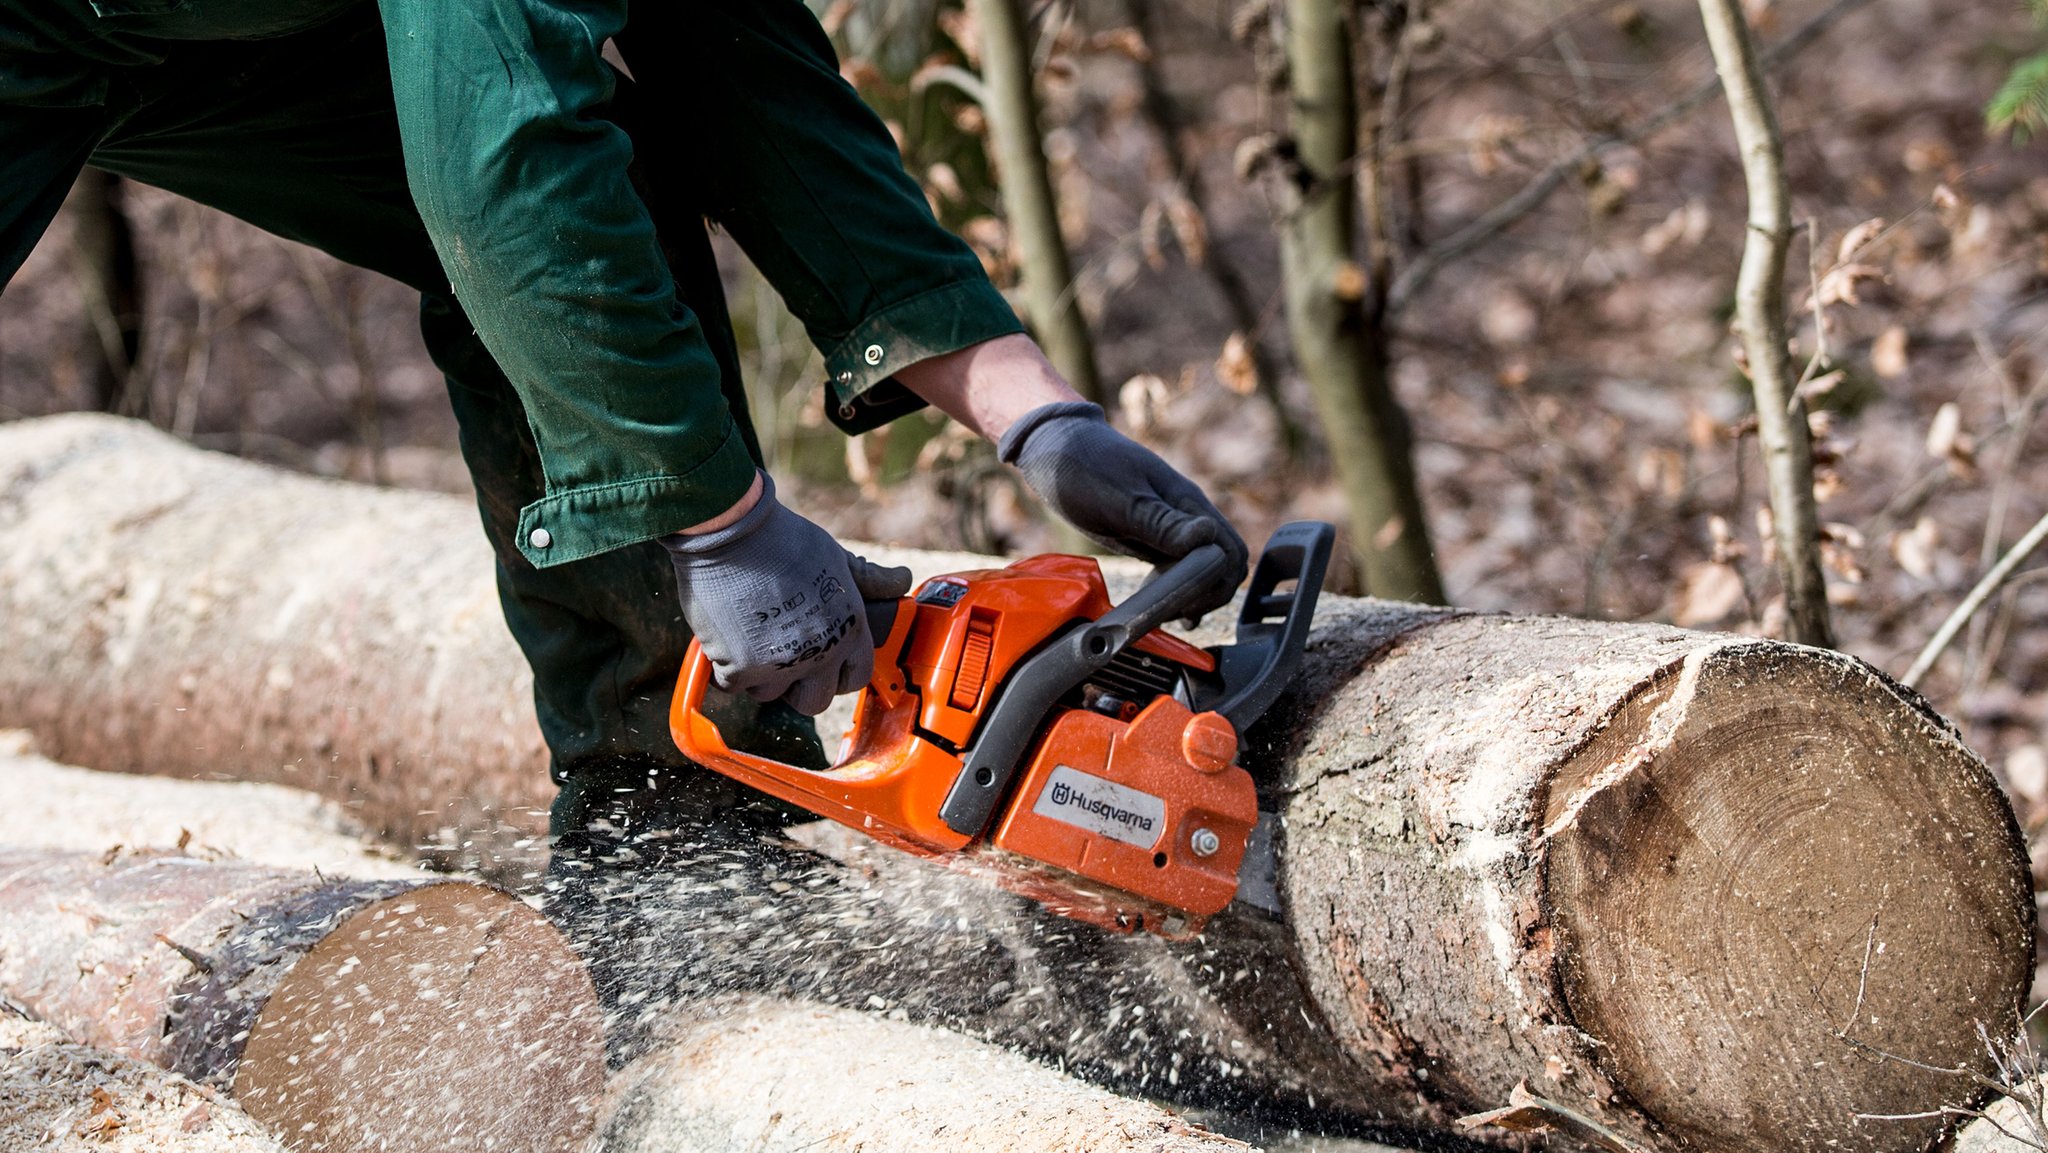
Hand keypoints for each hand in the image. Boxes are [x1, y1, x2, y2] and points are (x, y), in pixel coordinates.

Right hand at [663, 472, 912, 715]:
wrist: (732, 529)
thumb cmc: (785, 539)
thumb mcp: (835, 557)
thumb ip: (868, 579)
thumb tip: (901, 579)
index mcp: (850, 629)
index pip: (856, 678)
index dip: (837, 674)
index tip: (819, 662)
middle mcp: (821, 653)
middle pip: (814, 701)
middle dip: (798, 687)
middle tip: (781, 659)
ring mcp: (781, 665)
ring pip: (770, 694)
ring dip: (757, 675)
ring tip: (751, 638)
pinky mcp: (741, 668)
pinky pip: (731, 684)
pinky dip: (726, 667)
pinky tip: (727, 636)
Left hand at [999, 402, 1248, 615]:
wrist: (1055, 446)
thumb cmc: (1084, 463)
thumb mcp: (1120, 498)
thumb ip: (1161, 522)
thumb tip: (1207, 538)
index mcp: (1186, 502)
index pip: (1228, 550)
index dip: (1215, 582)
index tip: (1183, 601)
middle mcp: (1185, 515)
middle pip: (1225, 563)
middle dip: (1209, 593)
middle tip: (1175, 613)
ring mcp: (1169, 527)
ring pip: (1204, 568)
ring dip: (1195, 595)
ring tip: (1170, 615)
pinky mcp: (1150, 537)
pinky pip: (1178, 567)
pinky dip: (1178, 589)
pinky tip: (1163, 605)